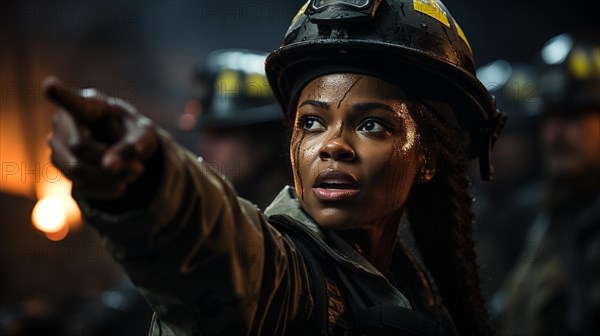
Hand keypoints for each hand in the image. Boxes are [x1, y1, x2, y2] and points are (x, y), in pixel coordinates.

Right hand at [44, 76, 158, 199]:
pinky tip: (120, 183)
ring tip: (133, 173)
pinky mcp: (60, 165)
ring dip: (110, 179)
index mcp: (89, 104)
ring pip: (76, 171)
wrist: (124, 146)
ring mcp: (57, 143)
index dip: (60, 94)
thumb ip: (131, 146)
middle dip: (111, 161)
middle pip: (79, 148)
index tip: (50, 86)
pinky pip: (80, 186)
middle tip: (139, 168)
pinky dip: (105, 189)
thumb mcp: (144, 135)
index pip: (73, 101)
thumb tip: (110, 167)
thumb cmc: (133, 131)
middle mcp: (65, 120)